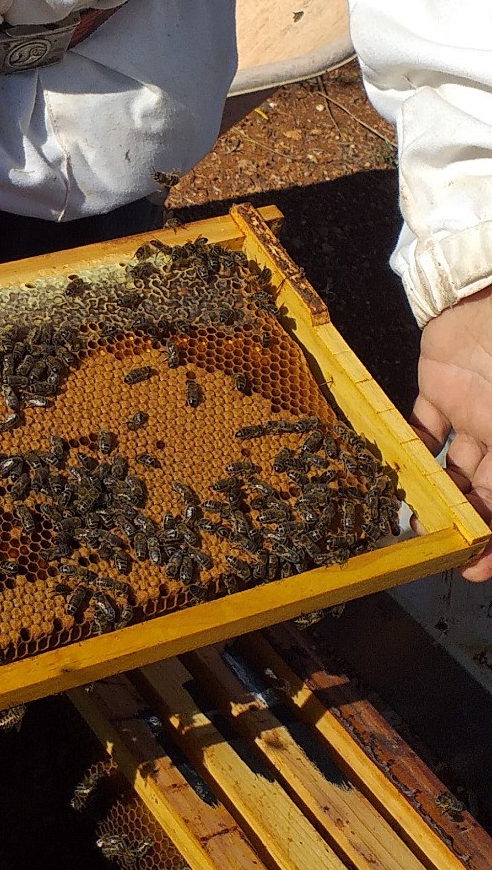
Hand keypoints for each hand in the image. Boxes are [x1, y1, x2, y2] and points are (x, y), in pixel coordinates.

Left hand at [410, 285, 491, 579]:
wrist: (489, 300)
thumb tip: (491, 516)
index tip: (471, 568)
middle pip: (480, 488)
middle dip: (459, 518)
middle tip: (428, 545)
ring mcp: (473, 411)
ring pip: (449, 462)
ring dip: (430, 487)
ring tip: (405, 514)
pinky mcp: (441, 386)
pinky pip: (419, 421)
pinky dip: (406, 441)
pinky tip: (388, 465)